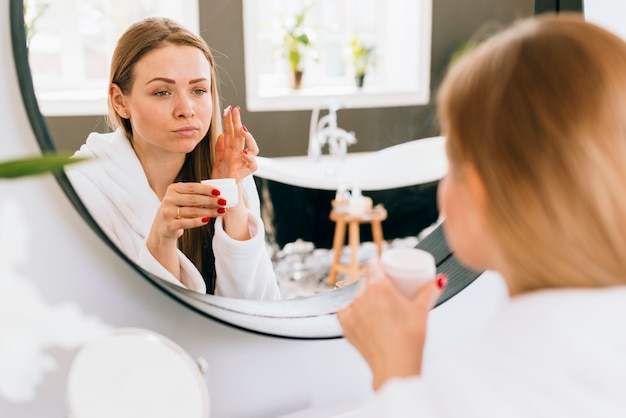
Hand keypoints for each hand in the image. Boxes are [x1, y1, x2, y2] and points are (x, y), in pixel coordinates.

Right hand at [146, 181, 226, 278]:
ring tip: (221, 212)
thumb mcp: (183, 199)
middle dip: (211, 201)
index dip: (206, 189)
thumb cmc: (178, 210)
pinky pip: (186, 222)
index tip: (219, 192)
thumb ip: (196, 195)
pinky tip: (207, 220)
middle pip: (194, 199)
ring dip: (209, 211)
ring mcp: (167, 212)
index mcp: (173, 189)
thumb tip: (218, 195)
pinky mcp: (169, 225)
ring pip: (192, 211)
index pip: (192, 187)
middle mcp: (168, 199)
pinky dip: (198, 221)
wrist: (163, 227)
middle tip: (223, 203)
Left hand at [211, 105, 257, 180]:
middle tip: (235, 110)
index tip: (229, 109)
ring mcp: (244, 163)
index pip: (232, 132)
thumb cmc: (222, 178)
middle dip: (239, 122)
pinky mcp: (245, 173)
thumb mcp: (218, 160)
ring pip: (253, 148)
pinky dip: (250, 159)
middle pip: (241, 136)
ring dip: (248, 138)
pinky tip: (244, 153)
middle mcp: (239, 155)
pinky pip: (252, 165)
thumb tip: (222, 134)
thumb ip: (220, 148)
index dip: (231, 121)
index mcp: (232, 150)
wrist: (223, 193)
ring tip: (242, 129)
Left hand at [337, 260, 446, 390]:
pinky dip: (352, 312)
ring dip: (363, 298)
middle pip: (364, 281)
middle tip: (385, 290)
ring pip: (355, 296)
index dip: (378, 264)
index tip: (383, 268)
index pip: (373, 265)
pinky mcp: (345, 326)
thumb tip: (439, 280)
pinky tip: (362, 316)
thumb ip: (430, 291)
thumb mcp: (422, 310)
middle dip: (373, 283)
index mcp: (379, 287)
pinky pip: (345, 312)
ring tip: (375, 306)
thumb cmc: (409, 338)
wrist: (395, 365)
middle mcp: (361, 296)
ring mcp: (351, 311)